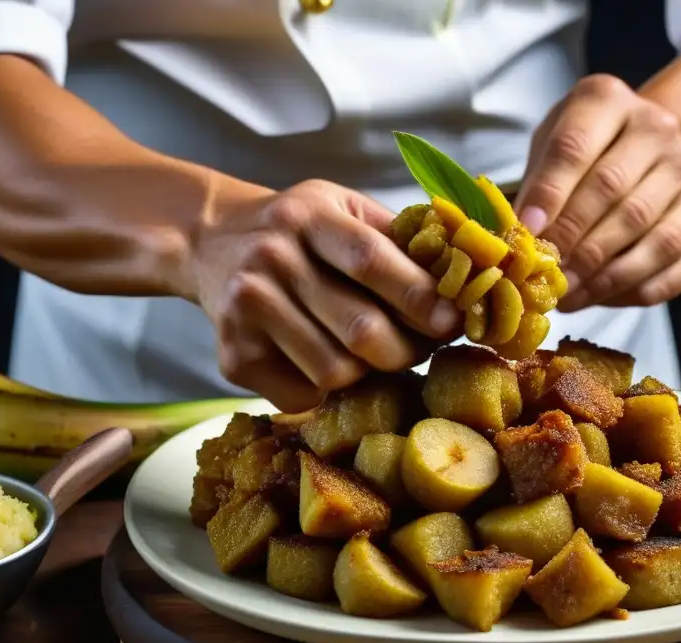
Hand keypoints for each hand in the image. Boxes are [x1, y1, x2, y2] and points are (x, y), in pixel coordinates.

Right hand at [190, 179, 459, 412]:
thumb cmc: (300, 229)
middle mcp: (271, 259)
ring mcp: (246, 310)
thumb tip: (470, 277)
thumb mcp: (342, 208)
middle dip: (406, 350)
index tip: (454, 322)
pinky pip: (303, 396)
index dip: (419, 297)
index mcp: (309, 216)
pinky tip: (325, 361)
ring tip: (372, 353)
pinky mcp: (232, 356)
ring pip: (336, 372)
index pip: (371, 260)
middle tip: (421, 348)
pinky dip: (327, 391)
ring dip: (369, 373)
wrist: (210, 240)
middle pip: (360, 330)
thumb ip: (398, 238)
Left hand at [515, 75, 680, 309]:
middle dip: (574, 243)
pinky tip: (605, 298)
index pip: (574, 148)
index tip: (526, 232)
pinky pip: (680, 261)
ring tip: (570, 296)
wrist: (646, 146)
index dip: (550, 194)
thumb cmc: (583, 154)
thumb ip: (535, 185)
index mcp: (608, 100)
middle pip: (614, 193)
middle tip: (546, 278)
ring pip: (651, 234)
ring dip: (606, 275)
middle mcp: (660, 130)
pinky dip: (641, 288)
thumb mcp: (548, 148)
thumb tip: (522, 239)